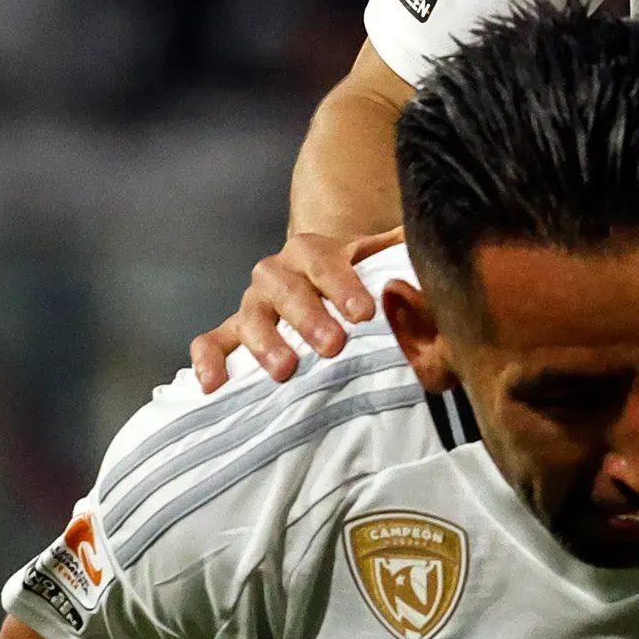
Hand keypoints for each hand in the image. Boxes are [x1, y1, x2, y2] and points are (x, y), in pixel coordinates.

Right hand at [190, 230, 403, 388]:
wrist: (323, 291)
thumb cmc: (360, 284)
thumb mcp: (385, 267)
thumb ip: (405, 260)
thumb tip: (428, 257)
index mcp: (315, 253)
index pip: (323, 259)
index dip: (341, 284)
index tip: (364, 313)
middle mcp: (278, 274)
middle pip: (284, 286)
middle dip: (308, 315)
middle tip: (333, 346)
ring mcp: (252, 305)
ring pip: (249, 314)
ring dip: (265, 341)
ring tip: (286, 370)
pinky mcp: (232, 334)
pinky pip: (211, 342)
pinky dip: (209, 360)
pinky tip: (214, 385)